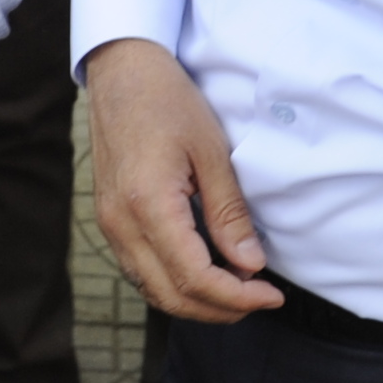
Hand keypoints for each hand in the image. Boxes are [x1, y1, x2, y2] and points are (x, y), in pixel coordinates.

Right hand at [82, 39, 283, 321]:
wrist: (120, 73)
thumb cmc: (167, 101)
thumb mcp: (211, 151)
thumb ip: (229, 213)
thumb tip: (250, 264)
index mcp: (148, 205)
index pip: (194, 278)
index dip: (236, 297)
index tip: (271, 295)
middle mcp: (121, 224)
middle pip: (170, 296)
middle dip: (220, 309)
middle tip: (260, 300)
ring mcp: (111, 225)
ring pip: (152, 290)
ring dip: (197, 302)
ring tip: (239, 291)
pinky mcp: (111, 221)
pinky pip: (140, 271)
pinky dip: (174, 284)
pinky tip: (206, 273)